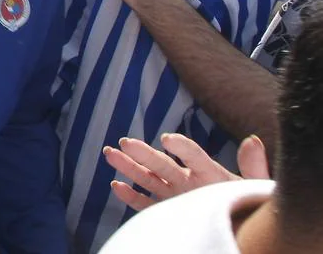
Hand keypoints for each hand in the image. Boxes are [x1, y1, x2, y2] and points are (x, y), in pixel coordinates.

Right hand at [105, 133, 269, 211]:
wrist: (241, 227)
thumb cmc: (250, 204)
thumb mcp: (256, 185)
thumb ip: (253, 166)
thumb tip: (252, 141)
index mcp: (209, 173)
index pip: (193, 156)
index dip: (181, 146)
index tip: (167, 139)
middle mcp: (187, 181)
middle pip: (163, 165)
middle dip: (143, 154)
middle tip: (125, 142)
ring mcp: (176, 196)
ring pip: (148, 180)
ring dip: (129, 167)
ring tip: (110, 153)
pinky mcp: (169, 212)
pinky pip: (147, 205)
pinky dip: (132, 197)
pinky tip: (116, 186)